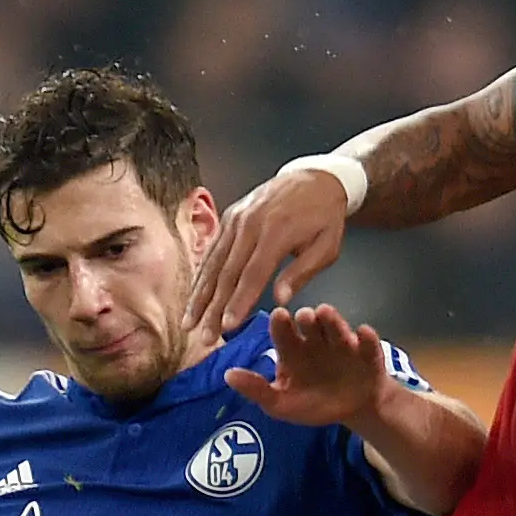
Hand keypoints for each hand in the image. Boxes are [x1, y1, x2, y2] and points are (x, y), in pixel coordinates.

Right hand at [187, 164, 352, 340]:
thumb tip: (281, 299)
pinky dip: (200, 275)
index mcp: (276, 232)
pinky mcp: (229, 217)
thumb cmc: (324, 217)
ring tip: (189, 322)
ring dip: (199, 295)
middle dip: (213, 308)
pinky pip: (211, 250)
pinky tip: (193, 295)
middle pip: (226, 272)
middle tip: (204, 336)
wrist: (315, 179)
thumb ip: (301, 272)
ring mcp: (236, 219)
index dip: (238, 302)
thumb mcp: (326, 246)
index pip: (252, 274)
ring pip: (212, 262)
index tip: (227, 327)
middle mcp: (250, 224)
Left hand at [227, 305, 387, 427]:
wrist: (353, 410)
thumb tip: (227, 375)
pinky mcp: (367, 353)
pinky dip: (366, 338)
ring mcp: (342, 344)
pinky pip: (367, 344)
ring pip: (336, 328)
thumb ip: (257, 390)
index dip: (281, 324)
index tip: (279, 316)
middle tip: (303, 316)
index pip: (283, 332)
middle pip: (310, 325)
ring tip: (326, 313)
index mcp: (292, 348)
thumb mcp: (281, 403)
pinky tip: (363, 332)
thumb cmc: (313, 403)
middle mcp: (316, 340)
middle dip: (307, 319)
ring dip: (332, 321)